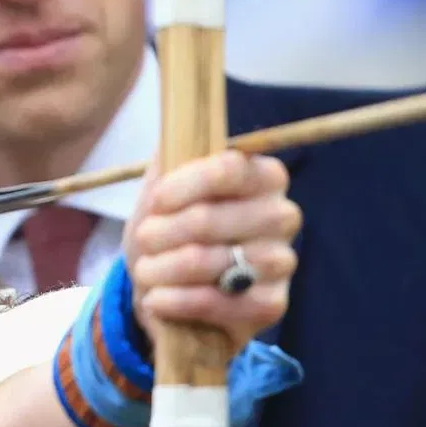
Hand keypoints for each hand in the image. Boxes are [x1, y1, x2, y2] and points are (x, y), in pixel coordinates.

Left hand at [124, 150, 300, 351]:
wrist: (171, 290)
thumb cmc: (170, 231)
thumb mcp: (163, 190)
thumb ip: (170, 155)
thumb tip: (176, 123)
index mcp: (263, 176)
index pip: (227, 169)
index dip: (183, 185)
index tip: (156, 201)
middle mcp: (281, 215)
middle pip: (208, 218)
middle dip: (160, 232)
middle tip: (144, 239)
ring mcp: (281, 261)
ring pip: (208, 261)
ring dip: (162, 268)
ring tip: (146, 270)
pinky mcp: (272, 303)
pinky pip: (217, 301)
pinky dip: (176, 301)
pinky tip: (156, 298)